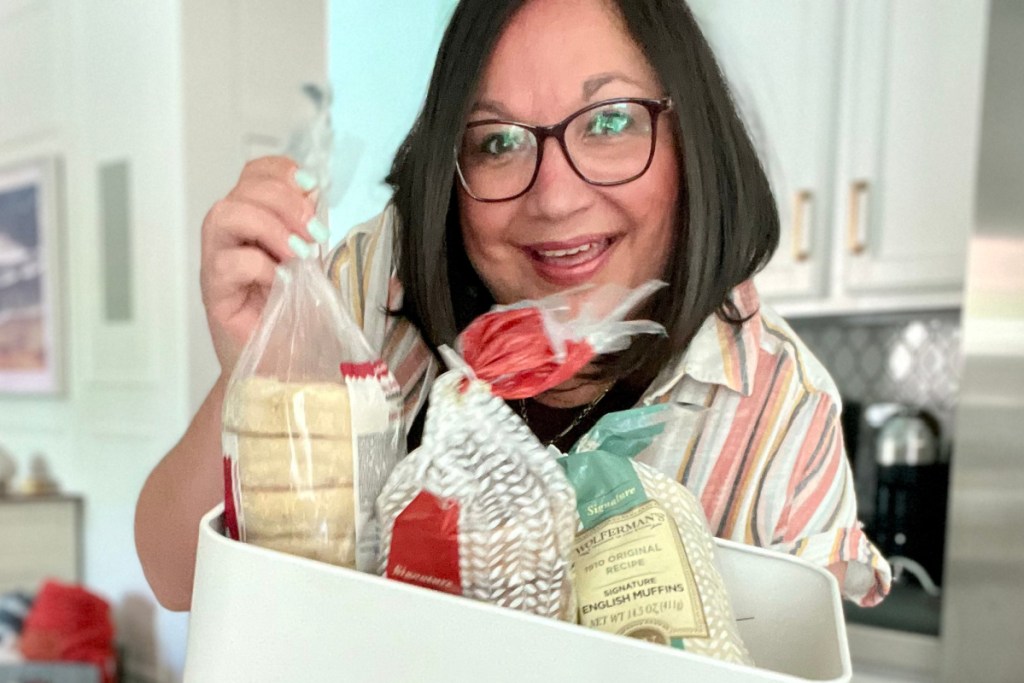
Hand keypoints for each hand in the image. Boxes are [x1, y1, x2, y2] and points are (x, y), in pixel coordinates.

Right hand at [200, 156, 326, 374]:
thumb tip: (316, 198)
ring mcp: (216, 262)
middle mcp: (230, 236)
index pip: (256, 173)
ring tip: (299, 253)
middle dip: (285, 200)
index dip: (282, 171)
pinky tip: (281, 282)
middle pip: (243, 190)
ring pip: (225, 215)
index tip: (314, 188)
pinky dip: (261, 265)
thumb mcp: (311, 264)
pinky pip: (228, 261)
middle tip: (315, 230)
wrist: (282, 367)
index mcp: (254, 221)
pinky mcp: (214, 293)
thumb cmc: (294, 317)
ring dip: (270, 226)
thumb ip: (309, 230)